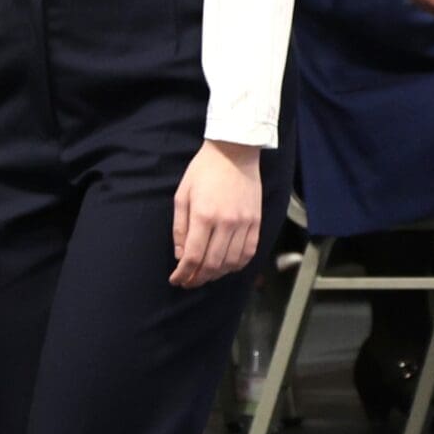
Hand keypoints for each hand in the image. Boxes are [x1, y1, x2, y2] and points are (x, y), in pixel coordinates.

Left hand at [170, 140, 262, 288]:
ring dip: (217, 275)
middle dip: (198, 278)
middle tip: (189, 282)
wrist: (234, 152)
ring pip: (231, 263)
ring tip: (205, 276)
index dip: (184, 273)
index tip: (176, 279)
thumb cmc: (203, 171)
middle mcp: (226, 223)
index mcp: (203, 216)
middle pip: (212, 264)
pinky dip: (237, 265)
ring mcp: (244, 224)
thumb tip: (181, 255)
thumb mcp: (182, 195)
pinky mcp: (256, 222)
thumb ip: (180, 228)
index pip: (193, 256)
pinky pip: (249, 253)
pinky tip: (227, 267)